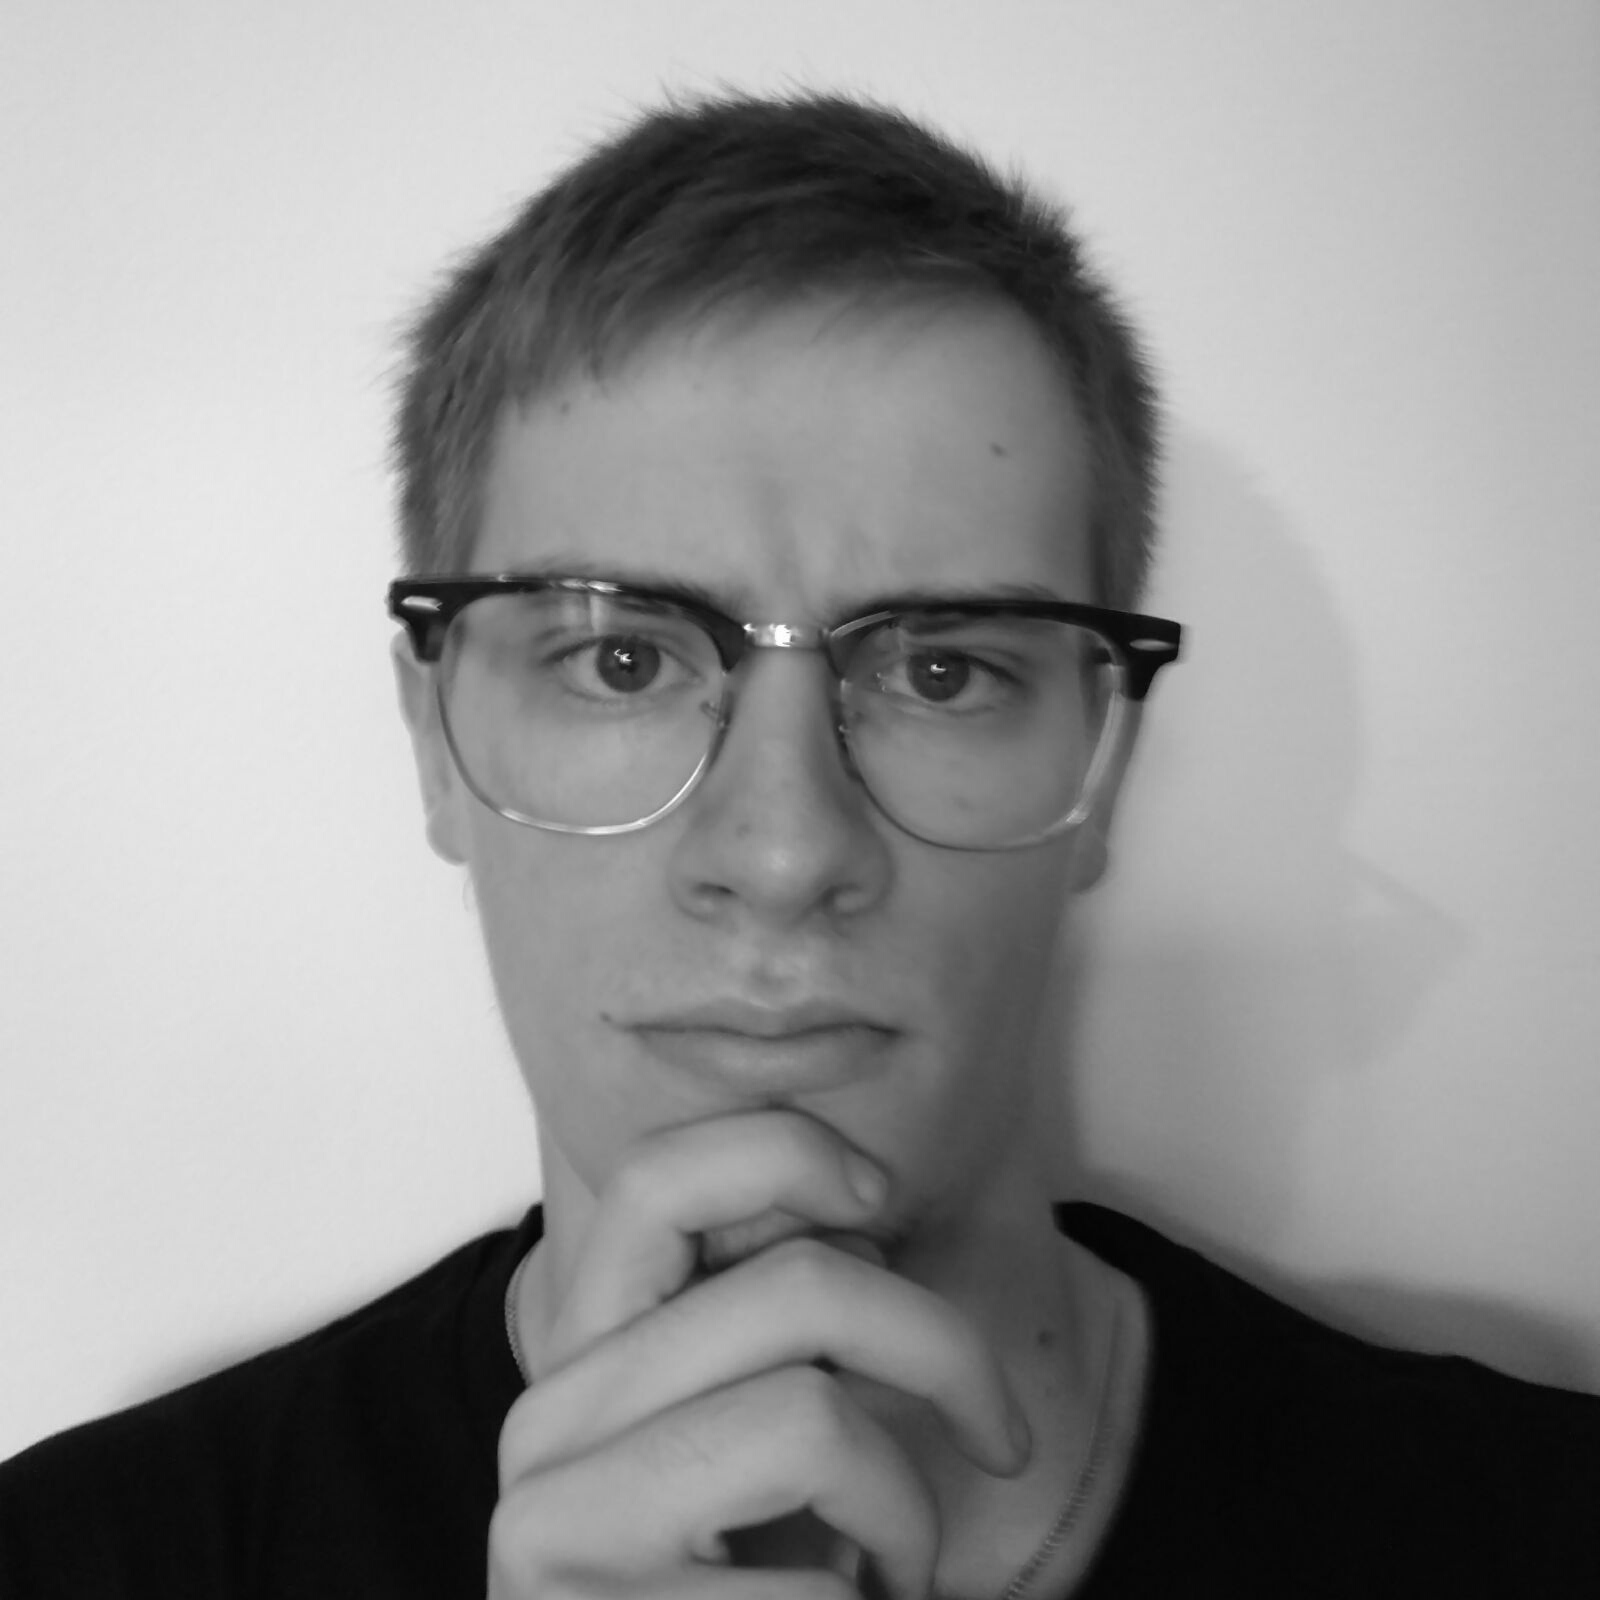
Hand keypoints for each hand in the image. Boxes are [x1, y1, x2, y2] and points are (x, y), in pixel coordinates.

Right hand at [487, 1109, 1030, 1598]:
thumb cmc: (738, 1583)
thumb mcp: (740, 1437)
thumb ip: (767, 1332)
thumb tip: (862, 1234)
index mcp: (578, 1356)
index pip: (654, 1179)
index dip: (788, 1152)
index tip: (883, 1202)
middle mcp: (546, 1425)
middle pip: (797, 1284)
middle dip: (944, 1349)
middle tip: (1000, 1435)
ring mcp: (558, 1533)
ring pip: (815, 1417)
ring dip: (909, 1504)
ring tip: (904, 1563)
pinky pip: (820, 1579)